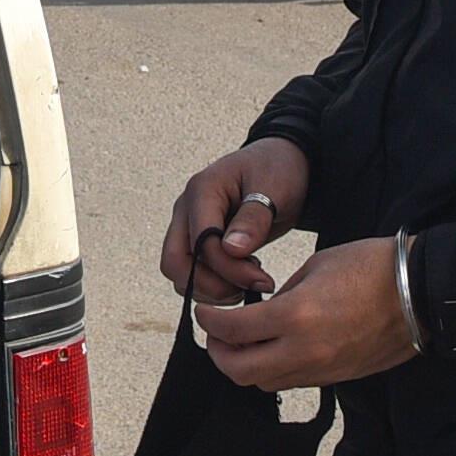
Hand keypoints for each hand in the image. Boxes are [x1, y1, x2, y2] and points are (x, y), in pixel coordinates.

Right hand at [161, 138, 309, 301]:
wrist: (281, 164)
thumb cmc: (278, 171)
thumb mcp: (275, 189)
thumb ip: (253, 219)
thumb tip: (231, 250)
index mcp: (202, 190)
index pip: (200, 243)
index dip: (229, 269)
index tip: (263, 280)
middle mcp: (187, 209)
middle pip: (174, 261)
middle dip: (210, 285)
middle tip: (246, 291)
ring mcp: (188, 225)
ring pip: (179, 272)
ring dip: (210, 289)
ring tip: (248, 284)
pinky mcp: (196, 240)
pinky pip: (190, 272)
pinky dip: (211, 286)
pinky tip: (241, 279)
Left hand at [197, 237, 417, 392]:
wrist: (420, 293)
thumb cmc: (371, 268)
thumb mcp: (315, 267)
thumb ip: (282, 295)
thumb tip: (261, 312)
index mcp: (295, 316)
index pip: (232, 331)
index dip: (209, 322)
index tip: (204, 312)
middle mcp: (304, 351)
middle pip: (239, 370)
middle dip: (218, 352)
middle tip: (215, 332)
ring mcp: (322, 370)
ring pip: (263, 383)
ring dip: (244, 365)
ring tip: (241, 341)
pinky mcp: (336, 378)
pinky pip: (291, 383)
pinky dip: (272, 370)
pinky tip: (273, 347)